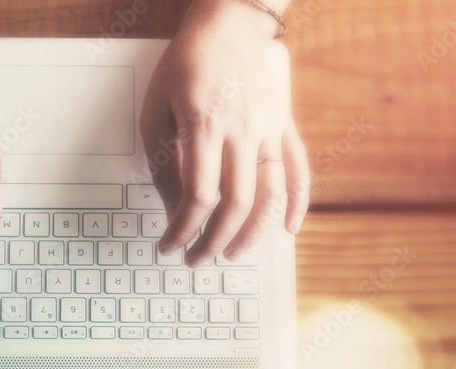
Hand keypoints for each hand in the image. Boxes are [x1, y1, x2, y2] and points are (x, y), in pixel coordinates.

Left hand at [140, 0, 309, 267]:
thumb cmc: (186, 63)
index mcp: (204, 124)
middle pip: (235, 203)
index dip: (182, 230)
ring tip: (233, 253)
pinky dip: (298, 203)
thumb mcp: (157, 109)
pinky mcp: (284, 124)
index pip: (197, 195)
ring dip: (252, 232)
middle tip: (197, 259)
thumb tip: (174, 210)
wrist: (228, 23)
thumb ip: (164, 163)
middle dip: (214, 241)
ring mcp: (269, 127)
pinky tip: (288, 228)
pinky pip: (298, 168)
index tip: (169, 245)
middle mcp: (241, 129)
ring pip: (269, 193)